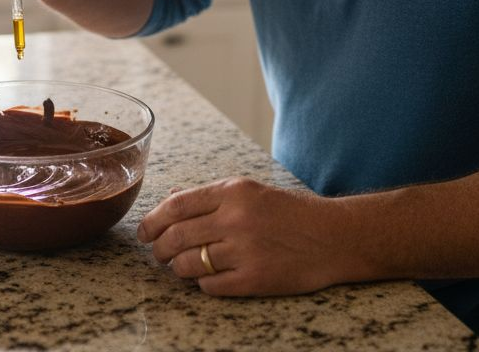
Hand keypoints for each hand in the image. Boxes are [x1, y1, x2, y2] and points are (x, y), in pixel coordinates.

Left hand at [136, 177, 349, 295]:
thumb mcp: (250, 192)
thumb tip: (170, 198)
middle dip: (158, 248)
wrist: (334, 237)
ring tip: (180, 267)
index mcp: (233, 192)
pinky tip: (208, 278)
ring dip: (177, 268)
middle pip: (175, 236)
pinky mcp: (255, 279)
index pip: (176, 206)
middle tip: (157, 253)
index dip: (152, 220)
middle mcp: (236, 219)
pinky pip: (210, 286)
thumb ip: (209, 196)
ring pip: (188, 264)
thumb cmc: (290, 213)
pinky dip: (202, 284)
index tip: (143, 232)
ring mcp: (245, 251)